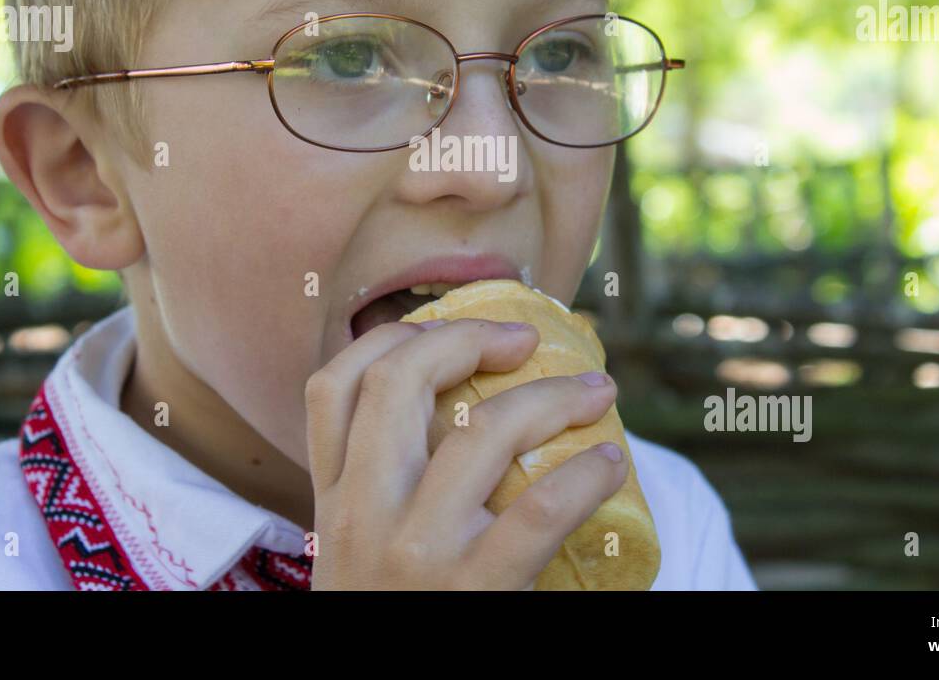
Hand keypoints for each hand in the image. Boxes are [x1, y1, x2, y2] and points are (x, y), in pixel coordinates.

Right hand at [305, 318, 625, 588]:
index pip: (333, 385)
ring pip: (481, 430)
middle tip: (525, 340)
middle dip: (467, 338)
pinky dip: (584, 474)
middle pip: (399, 381)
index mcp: (330, 501)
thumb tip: (464, 414)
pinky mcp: (473, 591)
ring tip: (597, 394)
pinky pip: (538, 510)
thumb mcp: (358, 552)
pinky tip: (608, 463)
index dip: (393, 336)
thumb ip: (383, 494)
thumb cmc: (397, 612)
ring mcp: (414, 552)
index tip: (448, 327)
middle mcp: (360, 516)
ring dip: (553, 397)